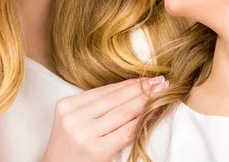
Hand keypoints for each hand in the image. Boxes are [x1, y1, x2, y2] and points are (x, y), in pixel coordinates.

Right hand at [41, 76, 167, 161]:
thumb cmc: (69, 148)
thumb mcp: (73, 121)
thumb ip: (94, 107)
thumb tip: (130, 89)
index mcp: (67, 105)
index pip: (104, 91)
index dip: (128, 83)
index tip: (146, 78)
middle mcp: (73, 117)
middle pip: (115, 99)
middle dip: (140, 89)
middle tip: (160, 81)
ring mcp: (84, 134)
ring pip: (122, 113)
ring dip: (145, 101)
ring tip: (160, 93)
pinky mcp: (96, 150)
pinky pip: (126, 132)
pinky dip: (142, 121)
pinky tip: (153, 113)